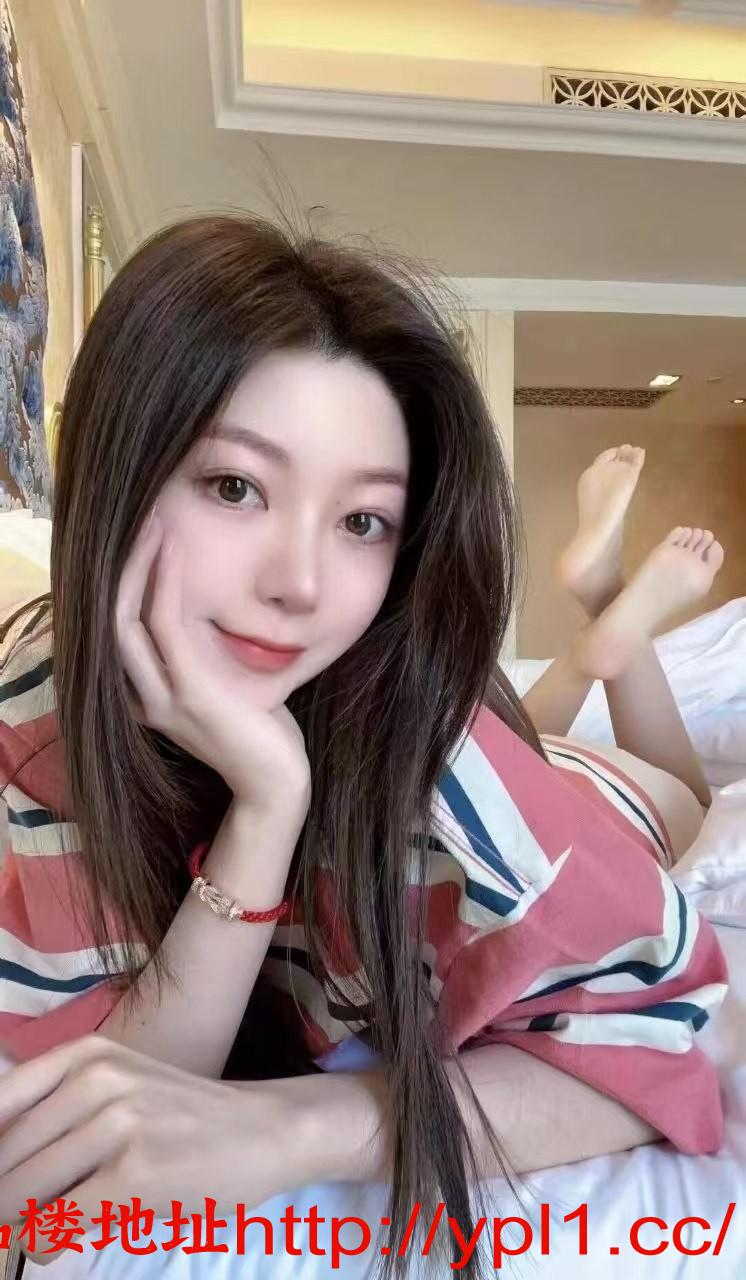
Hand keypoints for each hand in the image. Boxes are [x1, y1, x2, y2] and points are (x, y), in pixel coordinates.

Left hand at [0, 1036, 310, 1262]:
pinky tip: (58, 1239)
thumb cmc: (185, 1114)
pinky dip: (44, 1241)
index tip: (3, 1176)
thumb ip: (57, 1106)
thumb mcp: (119, 1082)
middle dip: (1, 1192)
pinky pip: (58, 1222)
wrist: (263, 1131)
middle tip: (7, 1212)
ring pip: (23, 1191)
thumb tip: (0, 1159)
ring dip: (15, 1221)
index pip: (0, 1104)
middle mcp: (98, 1079)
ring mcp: (118, 1125)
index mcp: (87, 1054)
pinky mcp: (135, 1177)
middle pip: (6, 1155)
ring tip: (33, 1226)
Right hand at [116, 513, 310, 815]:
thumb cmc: (259, 733)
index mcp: (142, 695)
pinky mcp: (189, 691)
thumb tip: (211, 605)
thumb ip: (203, 651)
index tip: (140, 537)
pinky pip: (163, 621)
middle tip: (140, 515)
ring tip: (153, 520)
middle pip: (106, 615)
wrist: (276, 783)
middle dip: (119, 563)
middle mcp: (139, 696)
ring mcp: (159, 695)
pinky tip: (174, 547)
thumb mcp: (221, 683)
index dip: (118, 580)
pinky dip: (165, 579)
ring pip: (124, 614)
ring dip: (138, 562)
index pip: (114, 628)